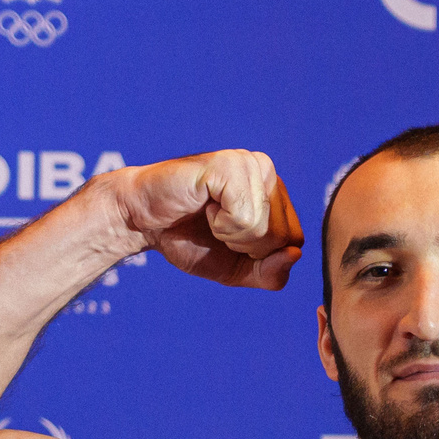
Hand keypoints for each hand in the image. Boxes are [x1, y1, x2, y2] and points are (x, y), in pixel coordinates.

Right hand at [109, 151, 302, 289]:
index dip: (260, 256)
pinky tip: (204, 206)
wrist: (143, 222)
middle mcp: (266, 171)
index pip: (295, 242)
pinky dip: (220, 224)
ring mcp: (248, 164)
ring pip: (265, 228)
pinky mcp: (229, 164)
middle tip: (215, 226)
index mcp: (274, 192)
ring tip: (208, 215)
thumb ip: (271, 274)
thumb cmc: (187, 239)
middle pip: (283, 237)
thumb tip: (294, 255)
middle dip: (245, 247)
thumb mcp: (237, 271)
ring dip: (229, 235)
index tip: (229, 239)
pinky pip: (244, 217)